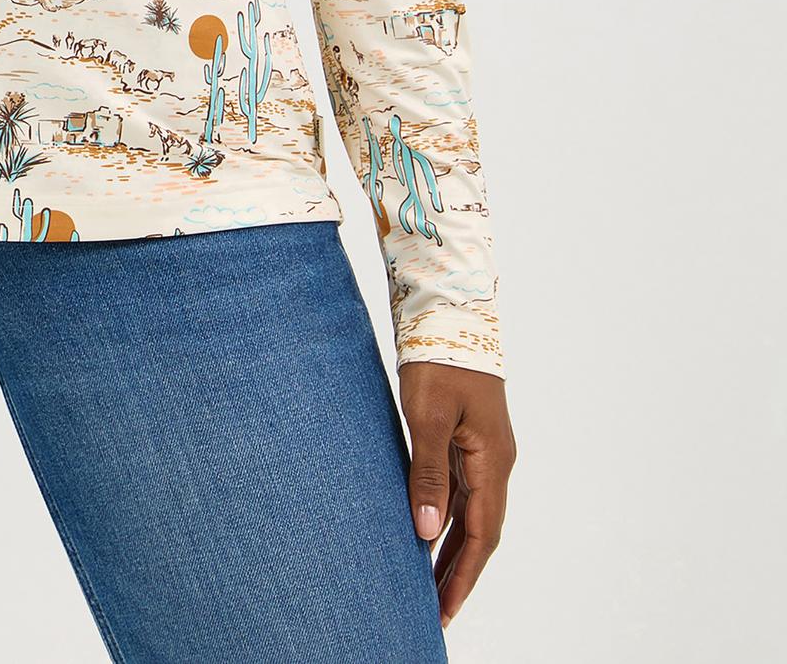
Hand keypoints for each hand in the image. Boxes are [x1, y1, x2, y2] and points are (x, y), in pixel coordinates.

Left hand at [398, 361, 514, 631]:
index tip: (445, 609)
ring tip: (429, 582)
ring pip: (470, 511)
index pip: (482, 534)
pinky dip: (446, 515)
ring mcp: (483, 448)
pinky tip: (427, 530)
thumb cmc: (438, 359)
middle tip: (437, 609)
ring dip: (452, 546)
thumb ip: (428, 474)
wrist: (448, 311)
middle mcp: (494, 460)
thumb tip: (426, 532)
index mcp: (492, 460)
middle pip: (481, 529)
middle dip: (460, 571)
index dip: (463, 574)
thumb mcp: (427, 417)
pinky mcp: (467, 435)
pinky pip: (460, 488)